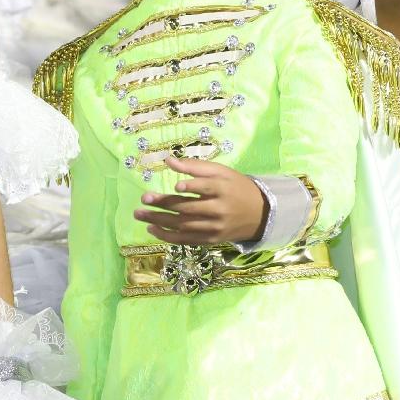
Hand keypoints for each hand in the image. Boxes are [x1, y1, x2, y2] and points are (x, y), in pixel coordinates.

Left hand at [133, 157, 265, 244]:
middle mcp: (219, 210)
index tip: (177, 185)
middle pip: (189, 208)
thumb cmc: (236, 187)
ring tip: (139, 214)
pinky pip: (186, 239)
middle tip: (143, 198)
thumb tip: (168, 159)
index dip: (192, 187)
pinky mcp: (210, 240)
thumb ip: (196, 167)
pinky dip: (168, 236)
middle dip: (164, 204)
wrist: (260, 215)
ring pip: (184, 226)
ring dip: (160, 221)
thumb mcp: (222, 172)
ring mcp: (214, 227)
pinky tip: (152, 228)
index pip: (207, 188)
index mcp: (224, 189)